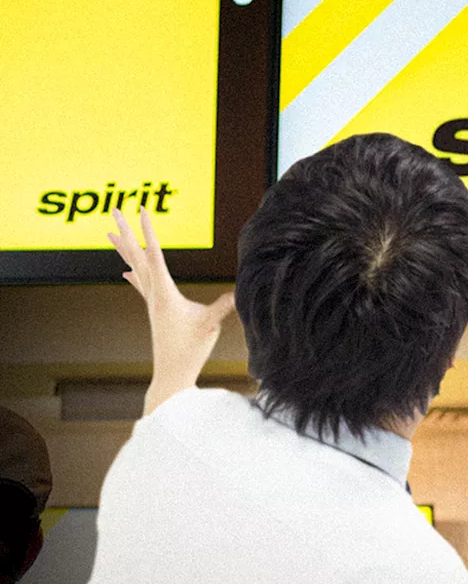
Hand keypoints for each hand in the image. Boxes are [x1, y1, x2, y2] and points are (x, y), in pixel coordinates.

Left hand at [108, 208, 235, 415]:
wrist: (171, 373)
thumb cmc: (190, 350)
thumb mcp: (210, 325)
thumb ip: (223, 306)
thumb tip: (239, 292)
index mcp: (164, 292)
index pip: (155, 254)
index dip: (148, 231)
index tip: (142, 210)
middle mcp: (153, 294)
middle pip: (136, 256)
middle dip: (127, 231)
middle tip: (116, 210)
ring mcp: (151, 302)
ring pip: (135, 267)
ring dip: (125, 249)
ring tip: (112, 233)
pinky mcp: (155, 310)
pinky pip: (140, 285)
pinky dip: (132, 274)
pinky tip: (124, 271)